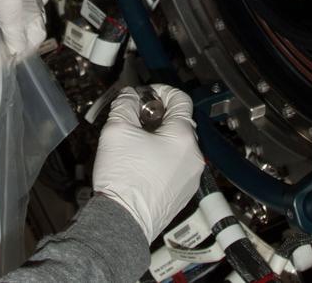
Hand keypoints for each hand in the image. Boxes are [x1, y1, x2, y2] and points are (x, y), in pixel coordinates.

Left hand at [0, 0, 46, 70]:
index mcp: (15, 10)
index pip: (20, 44)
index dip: (8, 56)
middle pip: (38, 30)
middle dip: (25, 44)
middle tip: (9, 48)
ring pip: (42, 10)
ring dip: (31, 24)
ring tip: (14, 27)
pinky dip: (32, 2)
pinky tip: (19, 4)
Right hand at [93, 85, 204, 241]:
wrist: (123, 221)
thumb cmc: (124, 179)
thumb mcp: (117, 130)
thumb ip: (125, 104)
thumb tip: (129, 96)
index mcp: (183, 138)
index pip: (180, 99)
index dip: (160, 91)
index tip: (145, 94)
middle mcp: (194, 157)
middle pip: (179, 123)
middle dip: (157, 116)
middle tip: (135, 118)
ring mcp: (190, 177)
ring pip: (177, 146)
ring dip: (159, 137)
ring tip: (135, 142)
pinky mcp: (182, 193)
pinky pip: (175, 166)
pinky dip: (161, 158)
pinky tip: (140, 163)